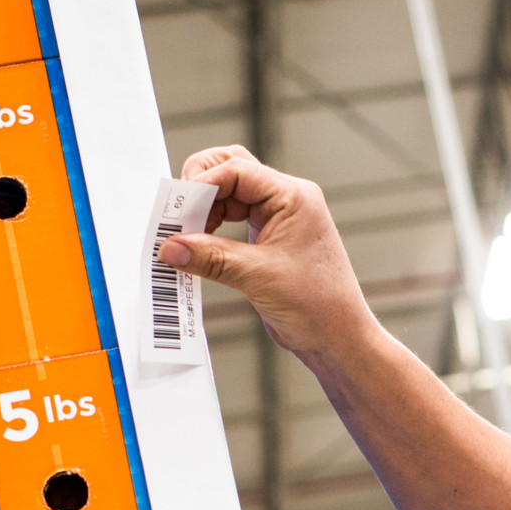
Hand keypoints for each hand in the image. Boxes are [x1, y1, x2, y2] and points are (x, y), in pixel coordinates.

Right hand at [158, 148, 379, 361]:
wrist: (339, 339)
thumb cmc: (320, 306)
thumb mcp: (258, 277)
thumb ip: (211, 258)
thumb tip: (171, 247)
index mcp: (293, 197)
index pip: (236, 170)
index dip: (202, 185)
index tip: (177, 210)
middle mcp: (286, 201)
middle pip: (231, 170)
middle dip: (200, 189)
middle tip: (177, 218)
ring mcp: (277, 219)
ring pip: (228, 195)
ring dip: (203, 212)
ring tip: (183, 238)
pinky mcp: (267, 239)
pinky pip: (231, 221)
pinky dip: (210, 231)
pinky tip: (197, 249)